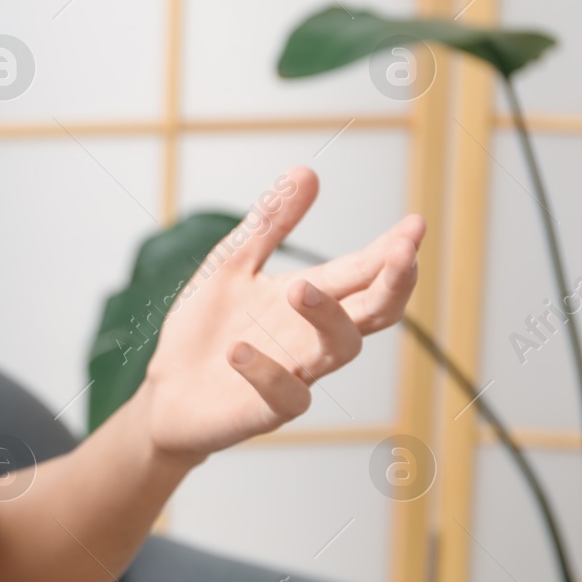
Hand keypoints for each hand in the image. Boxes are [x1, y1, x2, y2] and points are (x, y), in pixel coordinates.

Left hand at [139, 165, 423, 462]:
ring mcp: (295, 374)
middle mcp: (312, 337)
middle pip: (373, 312)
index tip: (415, 225)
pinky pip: (283, 395)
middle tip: (402, 252)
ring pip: (339, 350)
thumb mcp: (232, 265)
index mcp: (309, 299)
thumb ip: (270, 224)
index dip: (392, 251)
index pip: (363, 272)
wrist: (166, 391)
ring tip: (300, 288)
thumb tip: (307, 171)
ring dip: (326, 317)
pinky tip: (239, 349)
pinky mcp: (266, 410)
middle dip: (392, 283)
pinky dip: (265, 372)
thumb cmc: (206, 331)